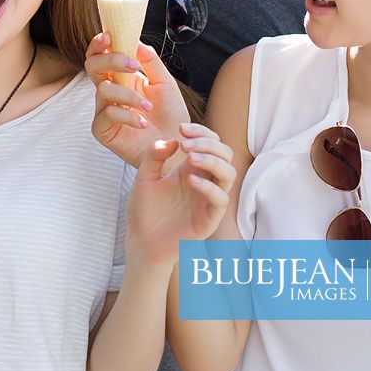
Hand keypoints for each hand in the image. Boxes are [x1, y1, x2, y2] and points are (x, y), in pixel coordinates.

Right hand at [88, 35, 190, 167]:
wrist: (179, 144)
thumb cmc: (171, 114)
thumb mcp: (165, 82)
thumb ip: (150, 61)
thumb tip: (135, 41)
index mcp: (120, 77)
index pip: (100, 55)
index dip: (98, 44)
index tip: (108, 35)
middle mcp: (109, 91)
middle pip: (92, 66)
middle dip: (111, 60)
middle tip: (132, 65)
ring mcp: (104, 110)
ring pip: (103, 90)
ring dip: (128, 95)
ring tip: (148, 107)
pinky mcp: (103, 130)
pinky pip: (106, 115)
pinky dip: (126, 116)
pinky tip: (142, 123)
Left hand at [126, 123, 235, 267]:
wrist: (141, 242)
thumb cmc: (144, 210)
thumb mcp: (144, 177)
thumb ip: (154, 156)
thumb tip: (172, 140)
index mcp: (191, 169)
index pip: (210, 142)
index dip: (201, 132)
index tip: (181, 129)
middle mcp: (204, 181)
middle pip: (225, 154)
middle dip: (208, 143)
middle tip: (185, 146)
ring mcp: (208, 200)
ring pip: (229, 174)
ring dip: (213, 161)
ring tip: (190, 158)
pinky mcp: (209, 219)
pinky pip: (221, 199)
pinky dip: (209, 187)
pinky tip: (190, 180)